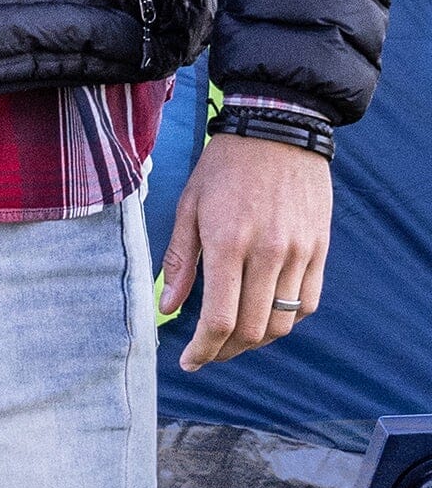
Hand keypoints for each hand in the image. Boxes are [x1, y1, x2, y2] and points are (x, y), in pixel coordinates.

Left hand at [160, 133, 331, 371]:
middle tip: (209, 353)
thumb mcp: (189, 209)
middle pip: (251, 330)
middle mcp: (269, 251)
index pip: (219, 321)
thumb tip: (168, 310)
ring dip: (255, 341)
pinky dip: (286, 319)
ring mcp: (299, 249)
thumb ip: (179, 262)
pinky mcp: (320, 244)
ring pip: (281, 322)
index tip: (190, 362)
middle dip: (225, 352)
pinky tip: (265, 316)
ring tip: (235, 338)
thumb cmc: (226, 168)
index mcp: (229, 244)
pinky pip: (308, 301)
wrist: (280, 126)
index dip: (203, 351)